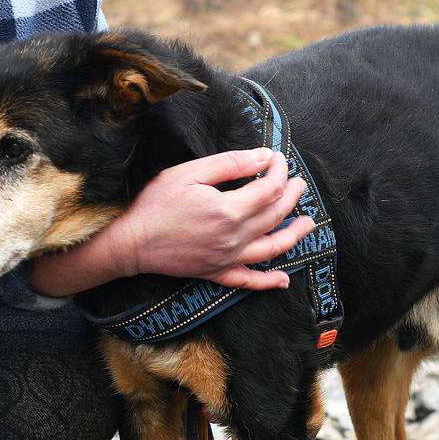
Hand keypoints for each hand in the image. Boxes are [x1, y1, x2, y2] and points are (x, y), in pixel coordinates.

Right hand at [106, 147, 317, 289]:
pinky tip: (284, 279)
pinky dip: (269, 282)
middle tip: (298, 183)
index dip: (278, 171)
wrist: (131, 243)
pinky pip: (249, 281)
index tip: (276, 158)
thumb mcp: (189, 173)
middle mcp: (234, 238)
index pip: (268, 189)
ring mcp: (228, 259)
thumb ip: (230, 165)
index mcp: (228, 210)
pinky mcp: (217, 273)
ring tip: (308, 223)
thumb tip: (263, 157)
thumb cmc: (156, 204)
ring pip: (272, 248)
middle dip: (291, 195)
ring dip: (294, 235)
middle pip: (275, 215)